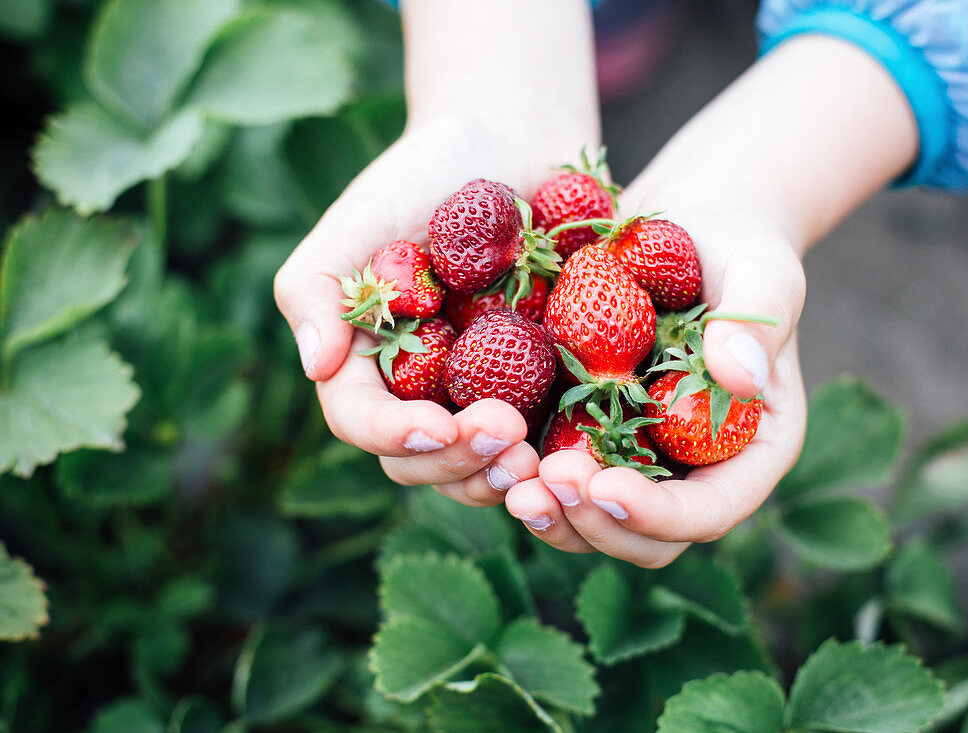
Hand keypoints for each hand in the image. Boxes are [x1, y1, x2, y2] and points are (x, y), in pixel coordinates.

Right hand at [274, 111, 596, 506]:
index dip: (394, 436)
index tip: (435, 426)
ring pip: (480, 468)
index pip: (362, 421)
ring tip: (535, 458)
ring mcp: (482, 397)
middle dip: (457, 462)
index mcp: (368, 362)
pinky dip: (557, 459)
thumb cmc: (426, 173)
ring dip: (503, 475)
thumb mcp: (359, 217)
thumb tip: (315, 365)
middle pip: (422, 462)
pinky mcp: (542, 391)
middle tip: (504, 435)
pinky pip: (545, 443)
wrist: (515, 141)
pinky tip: (580, 454)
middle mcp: (422, 392)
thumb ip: (317, 286)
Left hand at [505, 183, 808, 565]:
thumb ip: (755, 321)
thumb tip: (741, 375)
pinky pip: (555, 477)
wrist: (688, 226)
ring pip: (594, 524)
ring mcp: (638, 459)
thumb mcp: (761, 271)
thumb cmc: (738, 247)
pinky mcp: (587, 435)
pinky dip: (523, 476)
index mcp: (748, 451)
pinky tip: (487, 447)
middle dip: (595, 524)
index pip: (709, 511)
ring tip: (511, 481)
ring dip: (552, 514)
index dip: (658, 515)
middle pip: (647, 539)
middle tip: (547, 483)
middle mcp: (692, 472)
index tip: (607, 487)